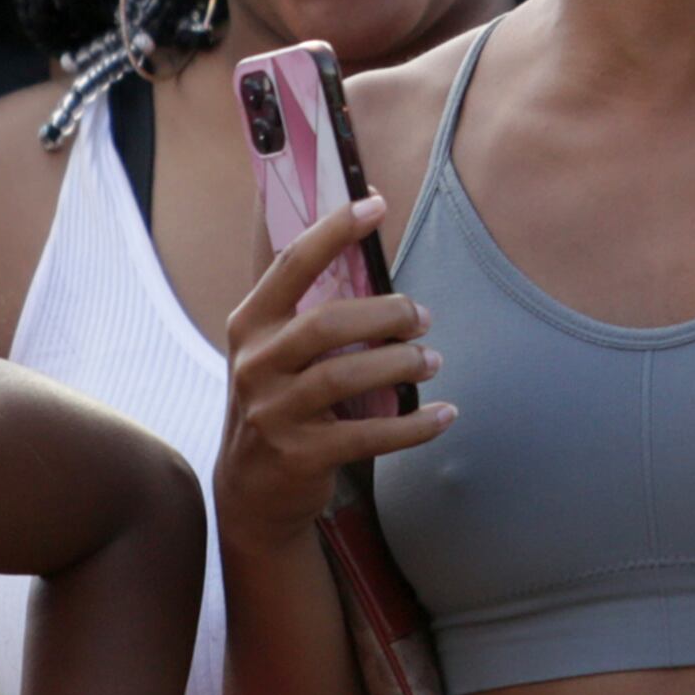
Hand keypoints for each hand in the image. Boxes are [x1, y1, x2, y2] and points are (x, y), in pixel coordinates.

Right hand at [215, 197, 452, 558]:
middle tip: (423, 317)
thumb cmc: (278, 403)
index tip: (376, 204)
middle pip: (327, 322)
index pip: (292, 265)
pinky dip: (414, 425)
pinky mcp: (300, 454)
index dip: (334, 231)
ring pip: (347, 374)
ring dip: (402, 363)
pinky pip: (368, 434)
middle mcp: (256, 364)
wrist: (250, 491)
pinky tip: (444, 414)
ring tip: (431, 360)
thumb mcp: (274, 354)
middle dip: (386, 314)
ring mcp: (274, 412)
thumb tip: (380, 275)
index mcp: (250, 325)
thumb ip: (309, 315)